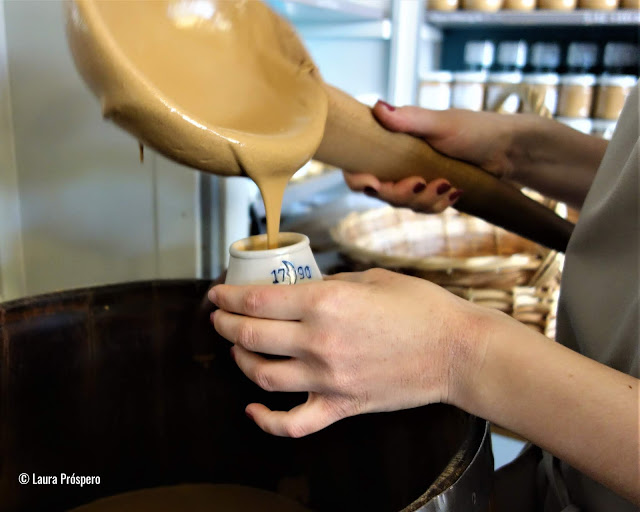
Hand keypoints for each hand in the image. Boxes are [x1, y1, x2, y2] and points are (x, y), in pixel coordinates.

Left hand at [209, 269, 485, 436]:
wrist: (457, 350)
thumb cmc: (421, 308)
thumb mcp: (371, 278)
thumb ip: (331, 283)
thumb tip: (305, 290)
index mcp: (326, 302)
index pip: (257, 301)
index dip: (229, 297)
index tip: (217, 294)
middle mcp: (319, 342)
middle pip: (251, 336)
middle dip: (225, 324)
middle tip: (219, 317)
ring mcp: (328, 379)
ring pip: (262, 376)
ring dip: (240, 361)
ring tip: (237, 349)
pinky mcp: (342, 406)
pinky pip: (294, 423)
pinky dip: (267, 421)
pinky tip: (253, 410)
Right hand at [344, 103, 521, 212]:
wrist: (507, 150)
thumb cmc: (476, 129)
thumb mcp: (442, 124)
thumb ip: (409, 119)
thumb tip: (377, 107)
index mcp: (391, 142)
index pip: (359, 167)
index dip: (359, 179)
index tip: (372, 183)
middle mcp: (397, 163)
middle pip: (381, 192)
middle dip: (400, 193)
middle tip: (423, 182)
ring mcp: (413, 179)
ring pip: (403, 204)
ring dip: (424, 200)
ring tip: (448, 185)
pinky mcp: (429, 194)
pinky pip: (423, 209)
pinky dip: (437, 205)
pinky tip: (453, 193)